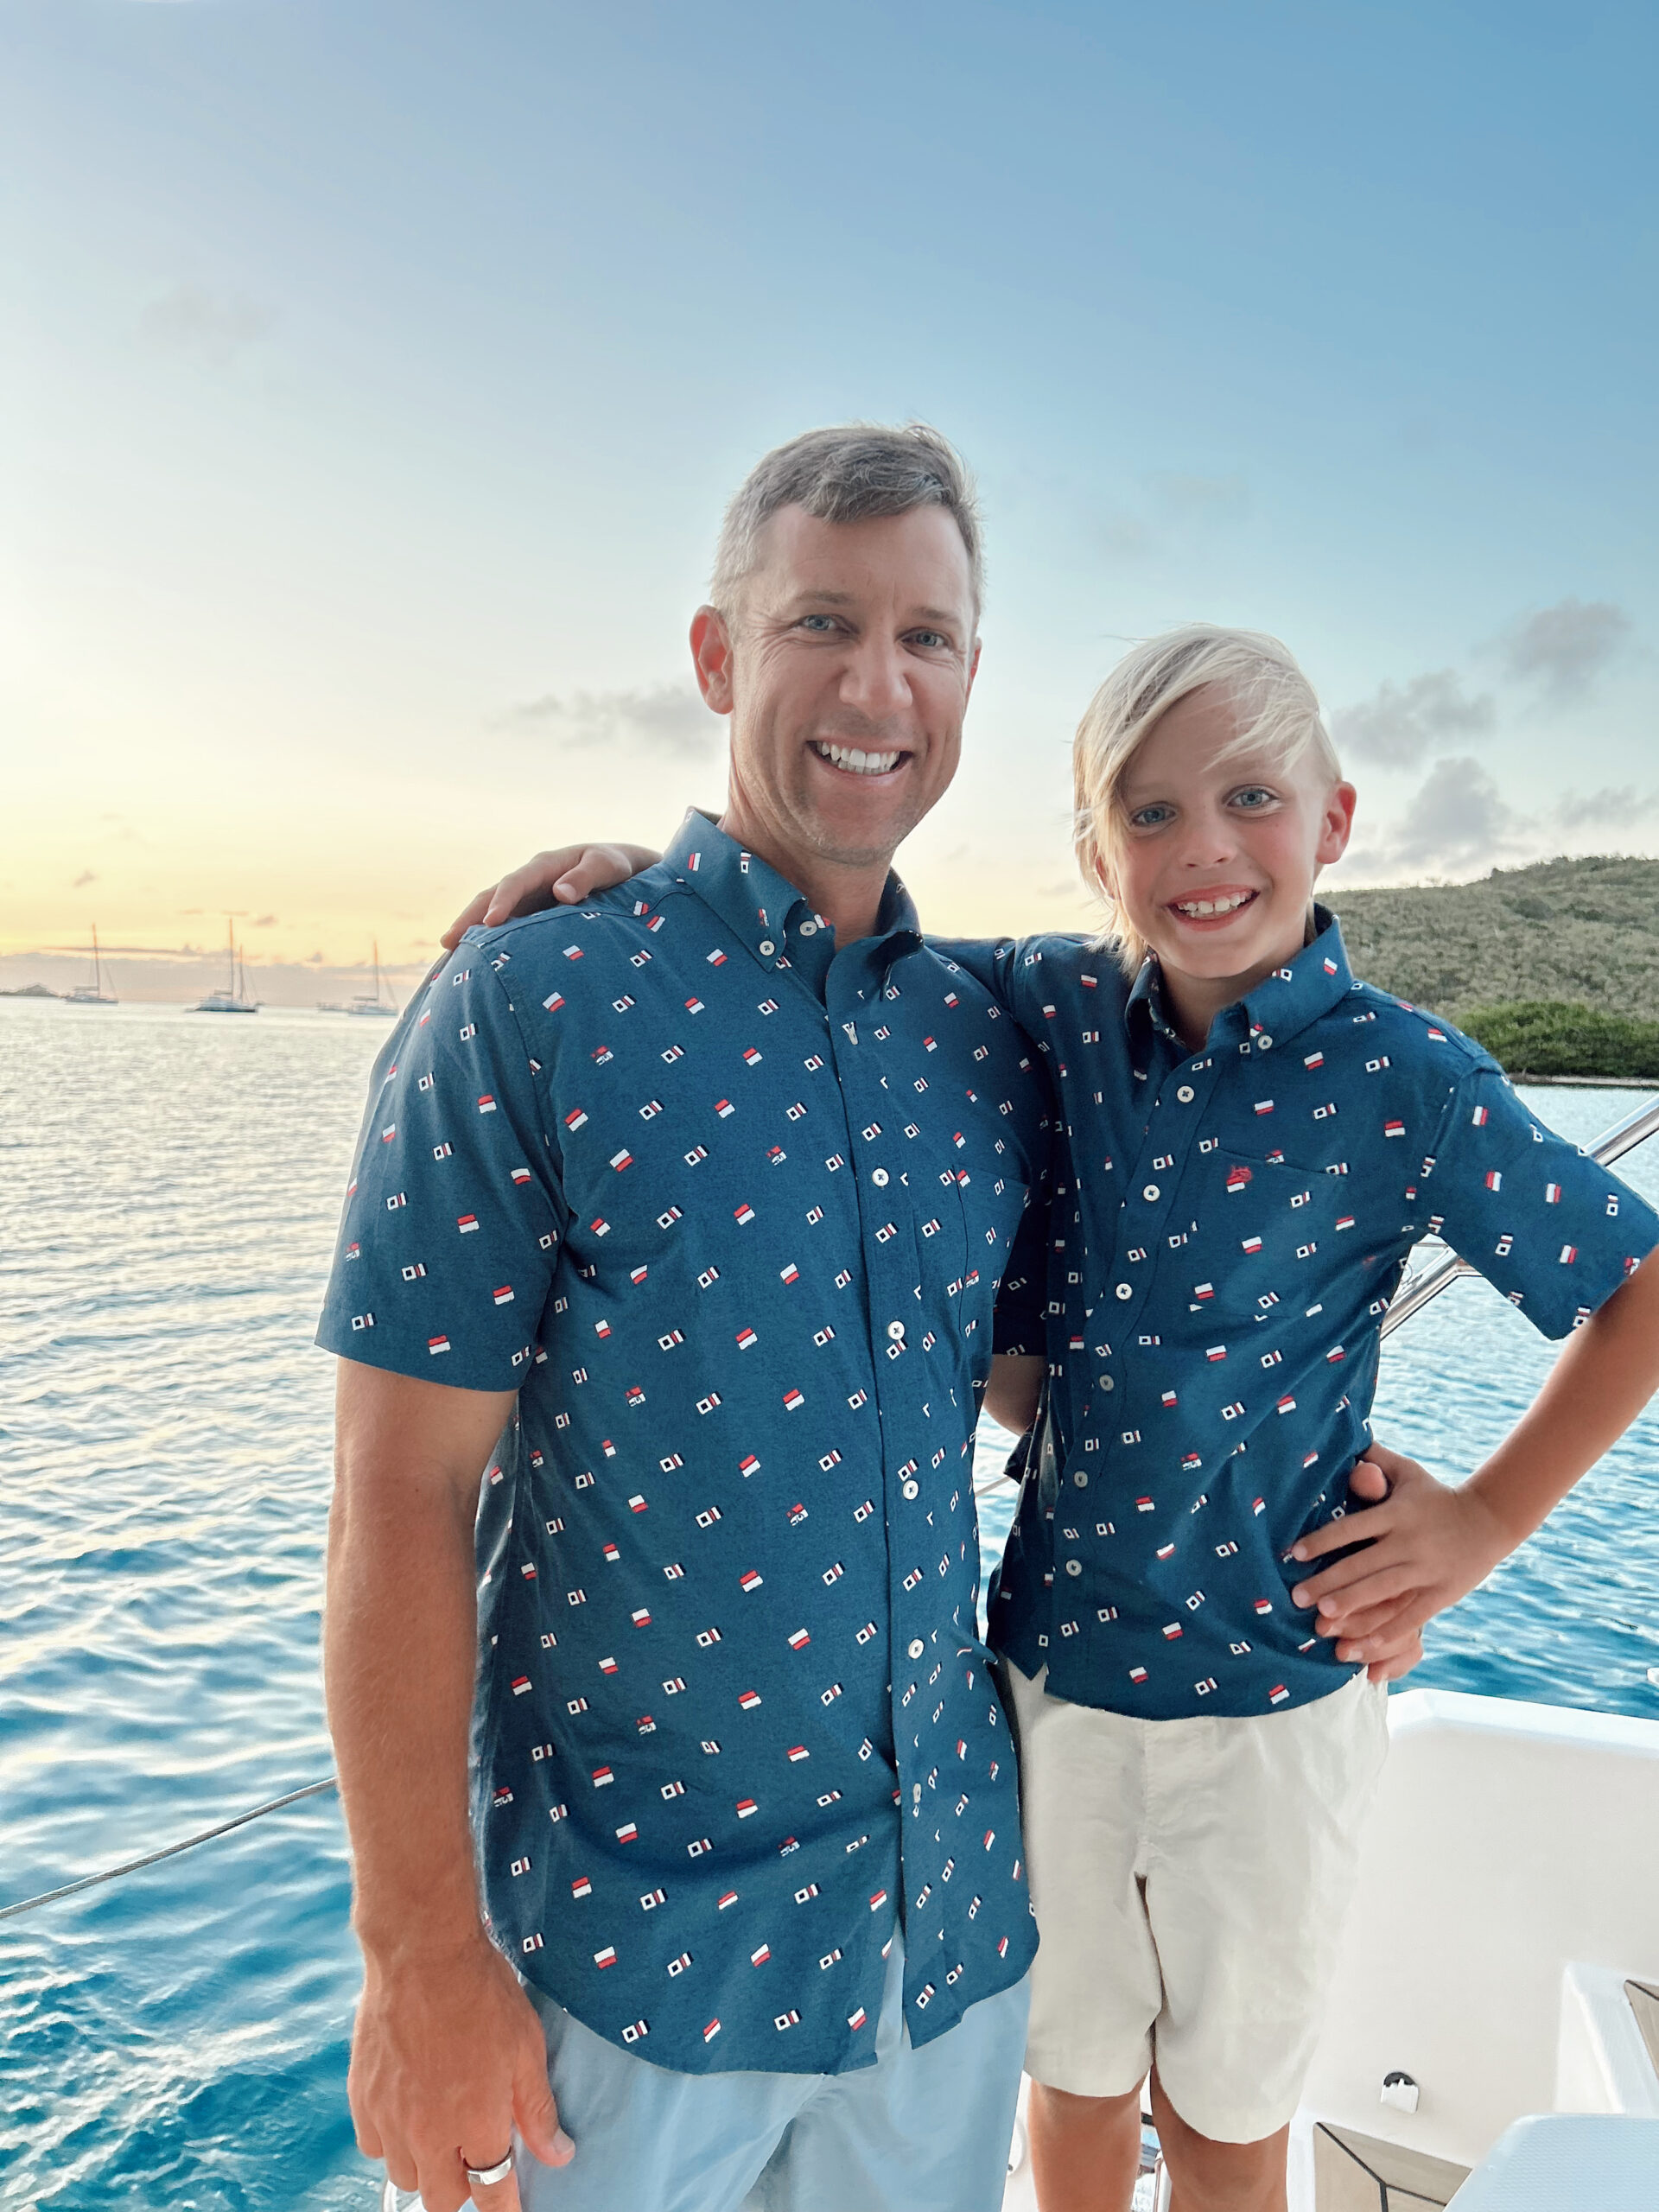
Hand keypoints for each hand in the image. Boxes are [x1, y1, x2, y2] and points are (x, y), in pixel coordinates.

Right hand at [350, 1931, 572, 2211]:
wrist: (421, 1951)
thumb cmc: (482, 1992)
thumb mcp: (526, 2046)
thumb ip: (537, 2109)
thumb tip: (558, 2155)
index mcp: (477, 2123)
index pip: (491, 2192)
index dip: (503, 2207)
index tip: (507, 2207)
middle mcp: (429, 2132)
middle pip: (443, 2198)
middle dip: (463, 2188)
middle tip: (475, 2160)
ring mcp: (390, 2117)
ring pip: (405, 2176)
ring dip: (426, 2166)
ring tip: (442, 2132)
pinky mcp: (362, 2098)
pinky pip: (373, 2146)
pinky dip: (391, 2142)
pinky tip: (408, 2113)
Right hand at [441, 844, 661, 948]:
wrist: (623, 873)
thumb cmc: (616, 868)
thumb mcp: (608, 866)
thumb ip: (587, 877)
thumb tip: (561, 892)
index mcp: (545, 866)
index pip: (516, 882)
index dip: (502, 901)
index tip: (491, 923)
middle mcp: (529, 882)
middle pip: (491, 898)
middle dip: (469, 918)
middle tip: (448, 942)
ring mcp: (527, 900)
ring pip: (492, 914)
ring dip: (471, 933)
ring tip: (447, 958)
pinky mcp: (530, 917)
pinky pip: (505, 929)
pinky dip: (487, 943)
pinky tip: (473, 964)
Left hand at [1287, 1442, 1510, 1669]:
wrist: (1490, 1519)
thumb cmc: (1436, 1495)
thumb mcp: (1408, 1472)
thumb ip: (1376, 1461)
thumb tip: (1349, 1440)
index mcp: (1396, 1513)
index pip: (1352, 1528)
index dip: (1321, 1541)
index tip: (1293, 1554)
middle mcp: (1409, 1541)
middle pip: (1362, 1564)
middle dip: (1327, 1582)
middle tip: (1296, 1598)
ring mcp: (1426, 1568)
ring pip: (1383, 1592)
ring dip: (1351, 1607)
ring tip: (1321, 1622)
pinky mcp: (1442, 1592)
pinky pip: (1411, 1615)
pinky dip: (1386, 1631)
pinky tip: (1362, 1645)